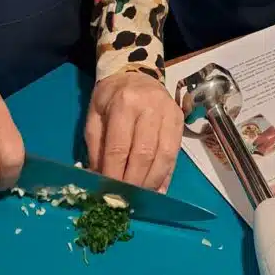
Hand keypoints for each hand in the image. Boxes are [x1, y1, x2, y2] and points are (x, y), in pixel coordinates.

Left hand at [85, 71, 183, 190]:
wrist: (135, 72)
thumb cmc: (111, 96)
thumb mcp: (95, 116)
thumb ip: (96, 147)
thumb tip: (99, 180)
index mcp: (124, 104)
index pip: (119, 147)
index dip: (113, 174)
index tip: (107, 194)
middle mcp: (150, 107)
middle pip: (144, 154)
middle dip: (133, 182)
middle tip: (124, 201)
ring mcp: (169, 113)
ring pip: (163, 156)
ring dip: (151, 182)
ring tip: (140, 198)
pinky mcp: (180, 120)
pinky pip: (175, 154)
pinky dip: (166, 175)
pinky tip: (158, 190)